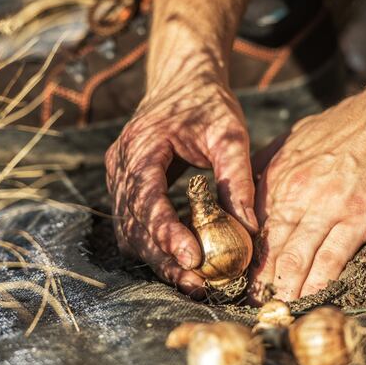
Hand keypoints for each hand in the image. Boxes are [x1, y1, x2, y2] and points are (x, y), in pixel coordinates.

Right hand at [106, 81, 257, 295]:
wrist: (182, 81)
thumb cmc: (207, 103)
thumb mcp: (229, 133)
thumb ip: (236, 178)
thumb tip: (248, 228)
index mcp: (141, 145)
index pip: (147, 198)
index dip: (166, 233)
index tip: (193, 259)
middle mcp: (120, 164)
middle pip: (133, 223)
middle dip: (163, 256)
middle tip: (196, 283)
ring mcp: (117, 176)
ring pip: (129, 230)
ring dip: (157, 257)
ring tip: (192, 280)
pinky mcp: (124, 186)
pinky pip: (132, 224)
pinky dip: (153, 244)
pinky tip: (180, 259)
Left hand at [250, 93, 365, 300]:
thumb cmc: (347, 124)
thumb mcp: (293, 138)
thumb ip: (268, 165)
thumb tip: (250, 184)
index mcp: (275, 176)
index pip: (249, 224)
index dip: (244, 253)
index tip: (240, 272)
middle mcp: (293, 194)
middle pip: (267, 246)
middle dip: (258, 279)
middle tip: (252, 302)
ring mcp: (325, 207)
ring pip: (294, 257)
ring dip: (284, 288)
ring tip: (277, 309)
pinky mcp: (357, 217)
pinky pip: (331, 258)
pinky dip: (318, 282)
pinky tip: (311, 299)